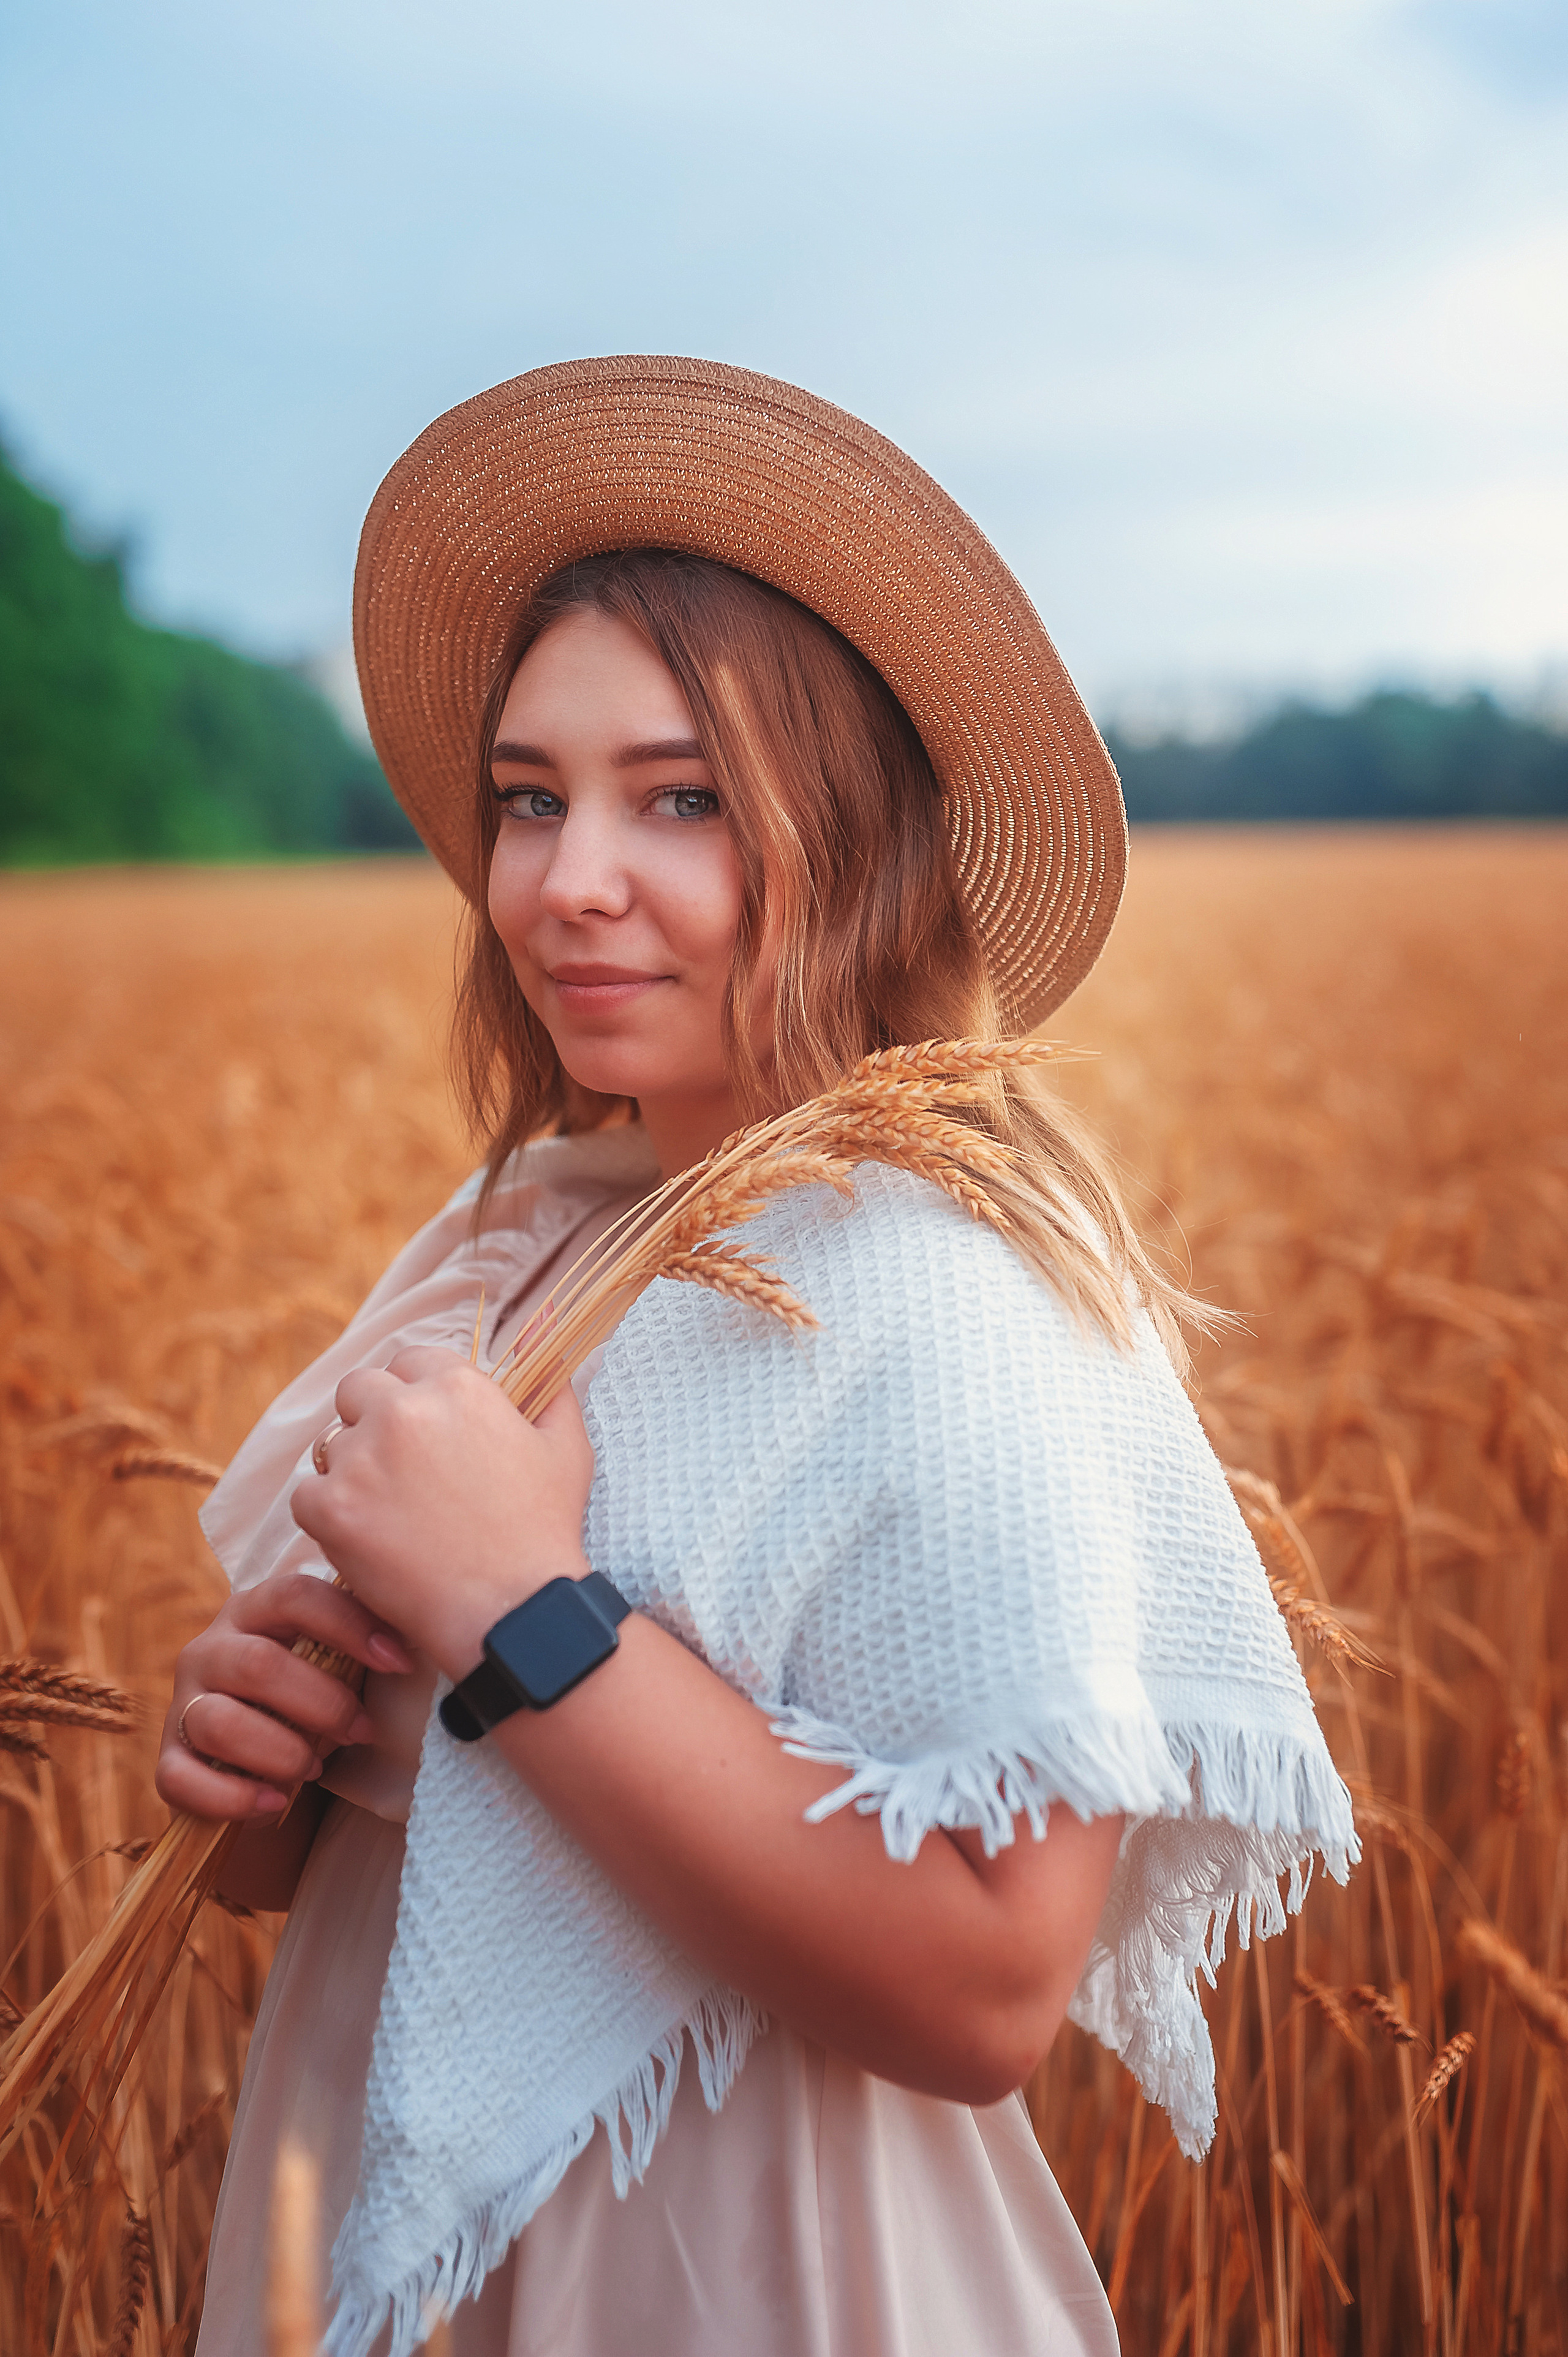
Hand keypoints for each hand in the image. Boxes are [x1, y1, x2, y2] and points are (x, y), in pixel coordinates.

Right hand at [156, 1571, 411, 1822]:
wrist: (260, 1764)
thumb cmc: (310, 1699)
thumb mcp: (335, 1662)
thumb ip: (362, 1640)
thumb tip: (424, 1632)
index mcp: (255, 1610)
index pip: (297, 1596)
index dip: (350, 1625)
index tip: (401, 1661)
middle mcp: (209, 1650)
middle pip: (258, 1665)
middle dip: (322, 1704)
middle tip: (362, 1731)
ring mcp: (182, 1705)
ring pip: (219, 1723)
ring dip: (281, 1752)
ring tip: (315, 1768)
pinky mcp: (167, 1761)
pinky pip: (183, 1780)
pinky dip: (234, 1797)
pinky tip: (274, 1802)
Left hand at [290, 1348, 595, 1678]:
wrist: (511, 1611)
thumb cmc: (543, 1531)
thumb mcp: (566, 1448)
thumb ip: (552, 1387)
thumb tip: (543, 1329)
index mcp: (457, 1386)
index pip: (410, 1361)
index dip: (416, 1394)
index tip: (426, 1432)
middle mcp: (403, 1411)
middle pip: (358, 1389)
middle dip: (371, 1419)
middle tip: (398, 1469)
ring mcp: (361, 1459)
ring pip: (331, 1445)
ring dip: (353, 1470)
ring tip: (389, 1512)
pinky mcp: (331, 1509)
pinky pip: (307, 1496)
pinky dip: (329, 1516)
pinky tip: (368, 1539)